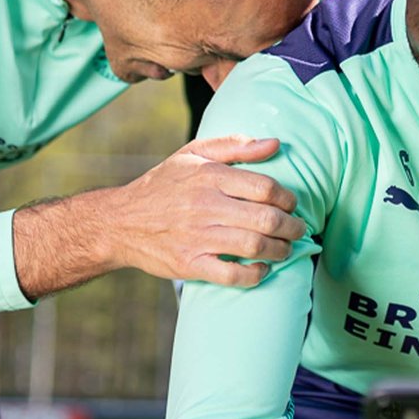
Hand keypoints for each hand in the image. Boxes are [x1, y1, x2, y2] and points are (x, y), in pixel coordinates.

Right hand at [89, 134, 306, 288]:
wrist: (120, 222)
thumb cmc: (163, 185)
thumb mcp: (192, 154)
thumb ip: (235, 146)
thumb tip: (275, 144)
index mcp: (208, 176)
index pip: (264, 187)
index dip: (287, 198)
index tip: (291, 204)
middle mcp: (204, 206)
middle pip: (265, 218)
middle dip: (291, 227)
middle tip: (297, 229)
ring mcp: (197, 237)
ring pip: (254, 246)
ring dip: (280, 250)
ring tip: (285, 249)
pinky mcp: (190, 264)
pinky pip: (233, 275)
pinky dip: (255, 274)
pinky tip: (262, 268)